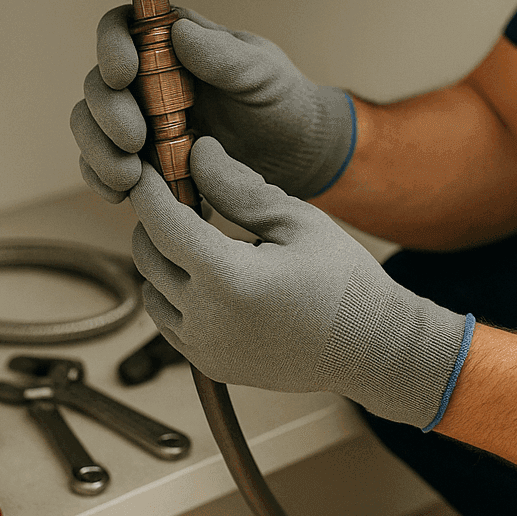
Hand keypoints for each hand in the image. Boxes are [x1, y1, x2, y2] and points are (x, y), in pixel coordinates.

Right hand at [70, 5, 354, 202]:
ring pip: (92, 128)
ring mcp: (141, 122)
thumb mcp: (262, 73)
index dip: (111, 46)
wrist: (297, 154)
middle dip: (106, 113)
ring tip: (128, 178)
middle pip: (99, 85)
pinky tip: (124, 195)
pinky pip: (105, 167)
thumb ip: (225, 56)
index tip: (125, 74)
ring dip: (98, 151)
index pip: (121, 29)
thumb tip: (180, 31)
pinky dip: (103, 180)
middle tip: (134, 140)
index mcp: (173, 44)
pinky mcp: (143, 161)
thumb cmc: (281, 99)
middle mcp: (147, 79)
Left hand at [131, 138, 471, 428]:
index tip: (145, 166)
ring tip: (204, 236)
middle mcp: (207, 320)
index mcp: (229, 279)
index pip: (162, 223)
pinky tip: (211, 273)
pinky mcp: (210, 364)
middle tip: (186, 195)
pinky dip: (175, 293)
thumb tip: (198, 151)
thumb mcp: (296, 220)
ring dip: (164, 258)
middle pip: (148, 254)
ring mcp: (205, 348)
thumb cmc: (343, 279)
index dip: (148, 189)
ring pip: (151, 289)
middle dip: (157, 220)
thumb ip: (239, 187)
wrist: (371, 349)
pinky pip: (169, 320)